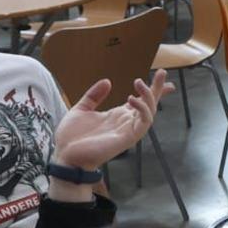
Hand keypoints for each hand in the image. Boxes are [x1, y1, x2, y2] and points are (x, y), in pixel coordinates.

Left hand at [50, 71, 171, 171]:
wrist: (65, 156)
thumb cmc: (71, 137)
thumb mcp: (81, 109)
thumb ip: (94, 95)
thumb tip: (107, 81)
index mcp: (117, 115)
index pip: (140, 101)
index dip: (151, 89)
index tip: (160, 75)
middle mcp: (126, 122)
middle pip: (149, 104)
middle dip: (157, 88)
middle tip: (162, 72)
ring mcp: (128, 130)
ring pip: (150, 112)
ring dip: (149, 96)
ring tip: (139, 82)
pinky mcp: (128, 138)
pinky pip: (143, 122)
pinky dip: (142, 108)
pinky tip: (132, 98)